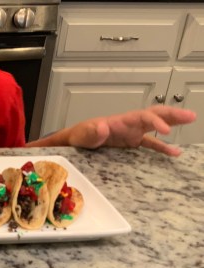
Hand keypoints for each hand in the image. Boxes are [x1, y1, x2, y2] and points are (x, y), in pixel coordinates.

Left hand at [66, 105, 196, 155]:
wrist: (76, 140)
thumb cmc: (80, 135)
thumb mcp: (83, 134)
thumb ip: (92, 131)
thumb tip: (103, 126)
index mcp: (121, 120)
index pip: (142, 117)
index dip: (155, 121)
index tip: (166, 131)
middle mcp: (130, 123)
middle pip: (155, 114)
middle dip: (172, 114)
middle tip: (191, 116)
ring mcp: (132, 132)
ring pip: (156, 124)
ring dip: (173, 122)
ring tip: (191, 119)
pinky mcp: (132, 141)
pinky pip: (151, 143)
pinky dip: (163, 147)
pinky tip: (176, 153)